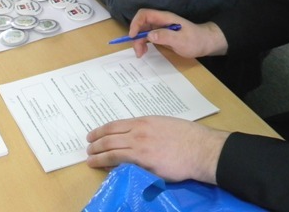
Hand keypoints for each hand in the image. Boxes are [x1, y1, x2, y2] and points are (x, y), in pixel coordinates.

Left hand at [86, 116, 228, 183]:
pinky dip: (108, 164)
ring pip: (112, 149)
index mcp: (144, 121)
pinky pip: (121, 162)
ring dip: (98, 155)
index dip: (101, 130)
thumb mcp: (165, 124)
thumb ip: (149, 130)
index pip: (115, 125)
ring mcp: (140, 147)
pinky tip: (103, 167)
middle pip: (109, 136)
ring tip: (90, 159)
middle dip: (95, 142)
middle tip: (88, 147)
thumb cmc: (187, 136)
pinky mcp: (144, 162)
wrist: (200, 148)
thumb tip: (137, 137)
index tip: (93, 135)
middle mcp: (138, 132)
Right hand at [129, 9, 227, 58]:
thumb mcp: (181, 40)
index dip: (136, 23)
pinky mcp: (161, 35)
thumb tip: (149, 35)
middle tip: (138, 51)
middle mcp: (161, 21)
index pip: (145, 14)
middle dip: (136, 36)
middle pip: (141, 23)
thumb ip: (165, 36)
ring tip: (140, 54)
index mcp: (165, 18)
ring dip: (138, 41)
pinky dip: (143, 44)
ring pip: (143, 31)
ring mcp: (161, 28)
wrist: (205, 43)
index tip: (132, 36)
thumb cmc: (195, 40)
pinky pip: (148, 37)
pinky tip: (144, 51)